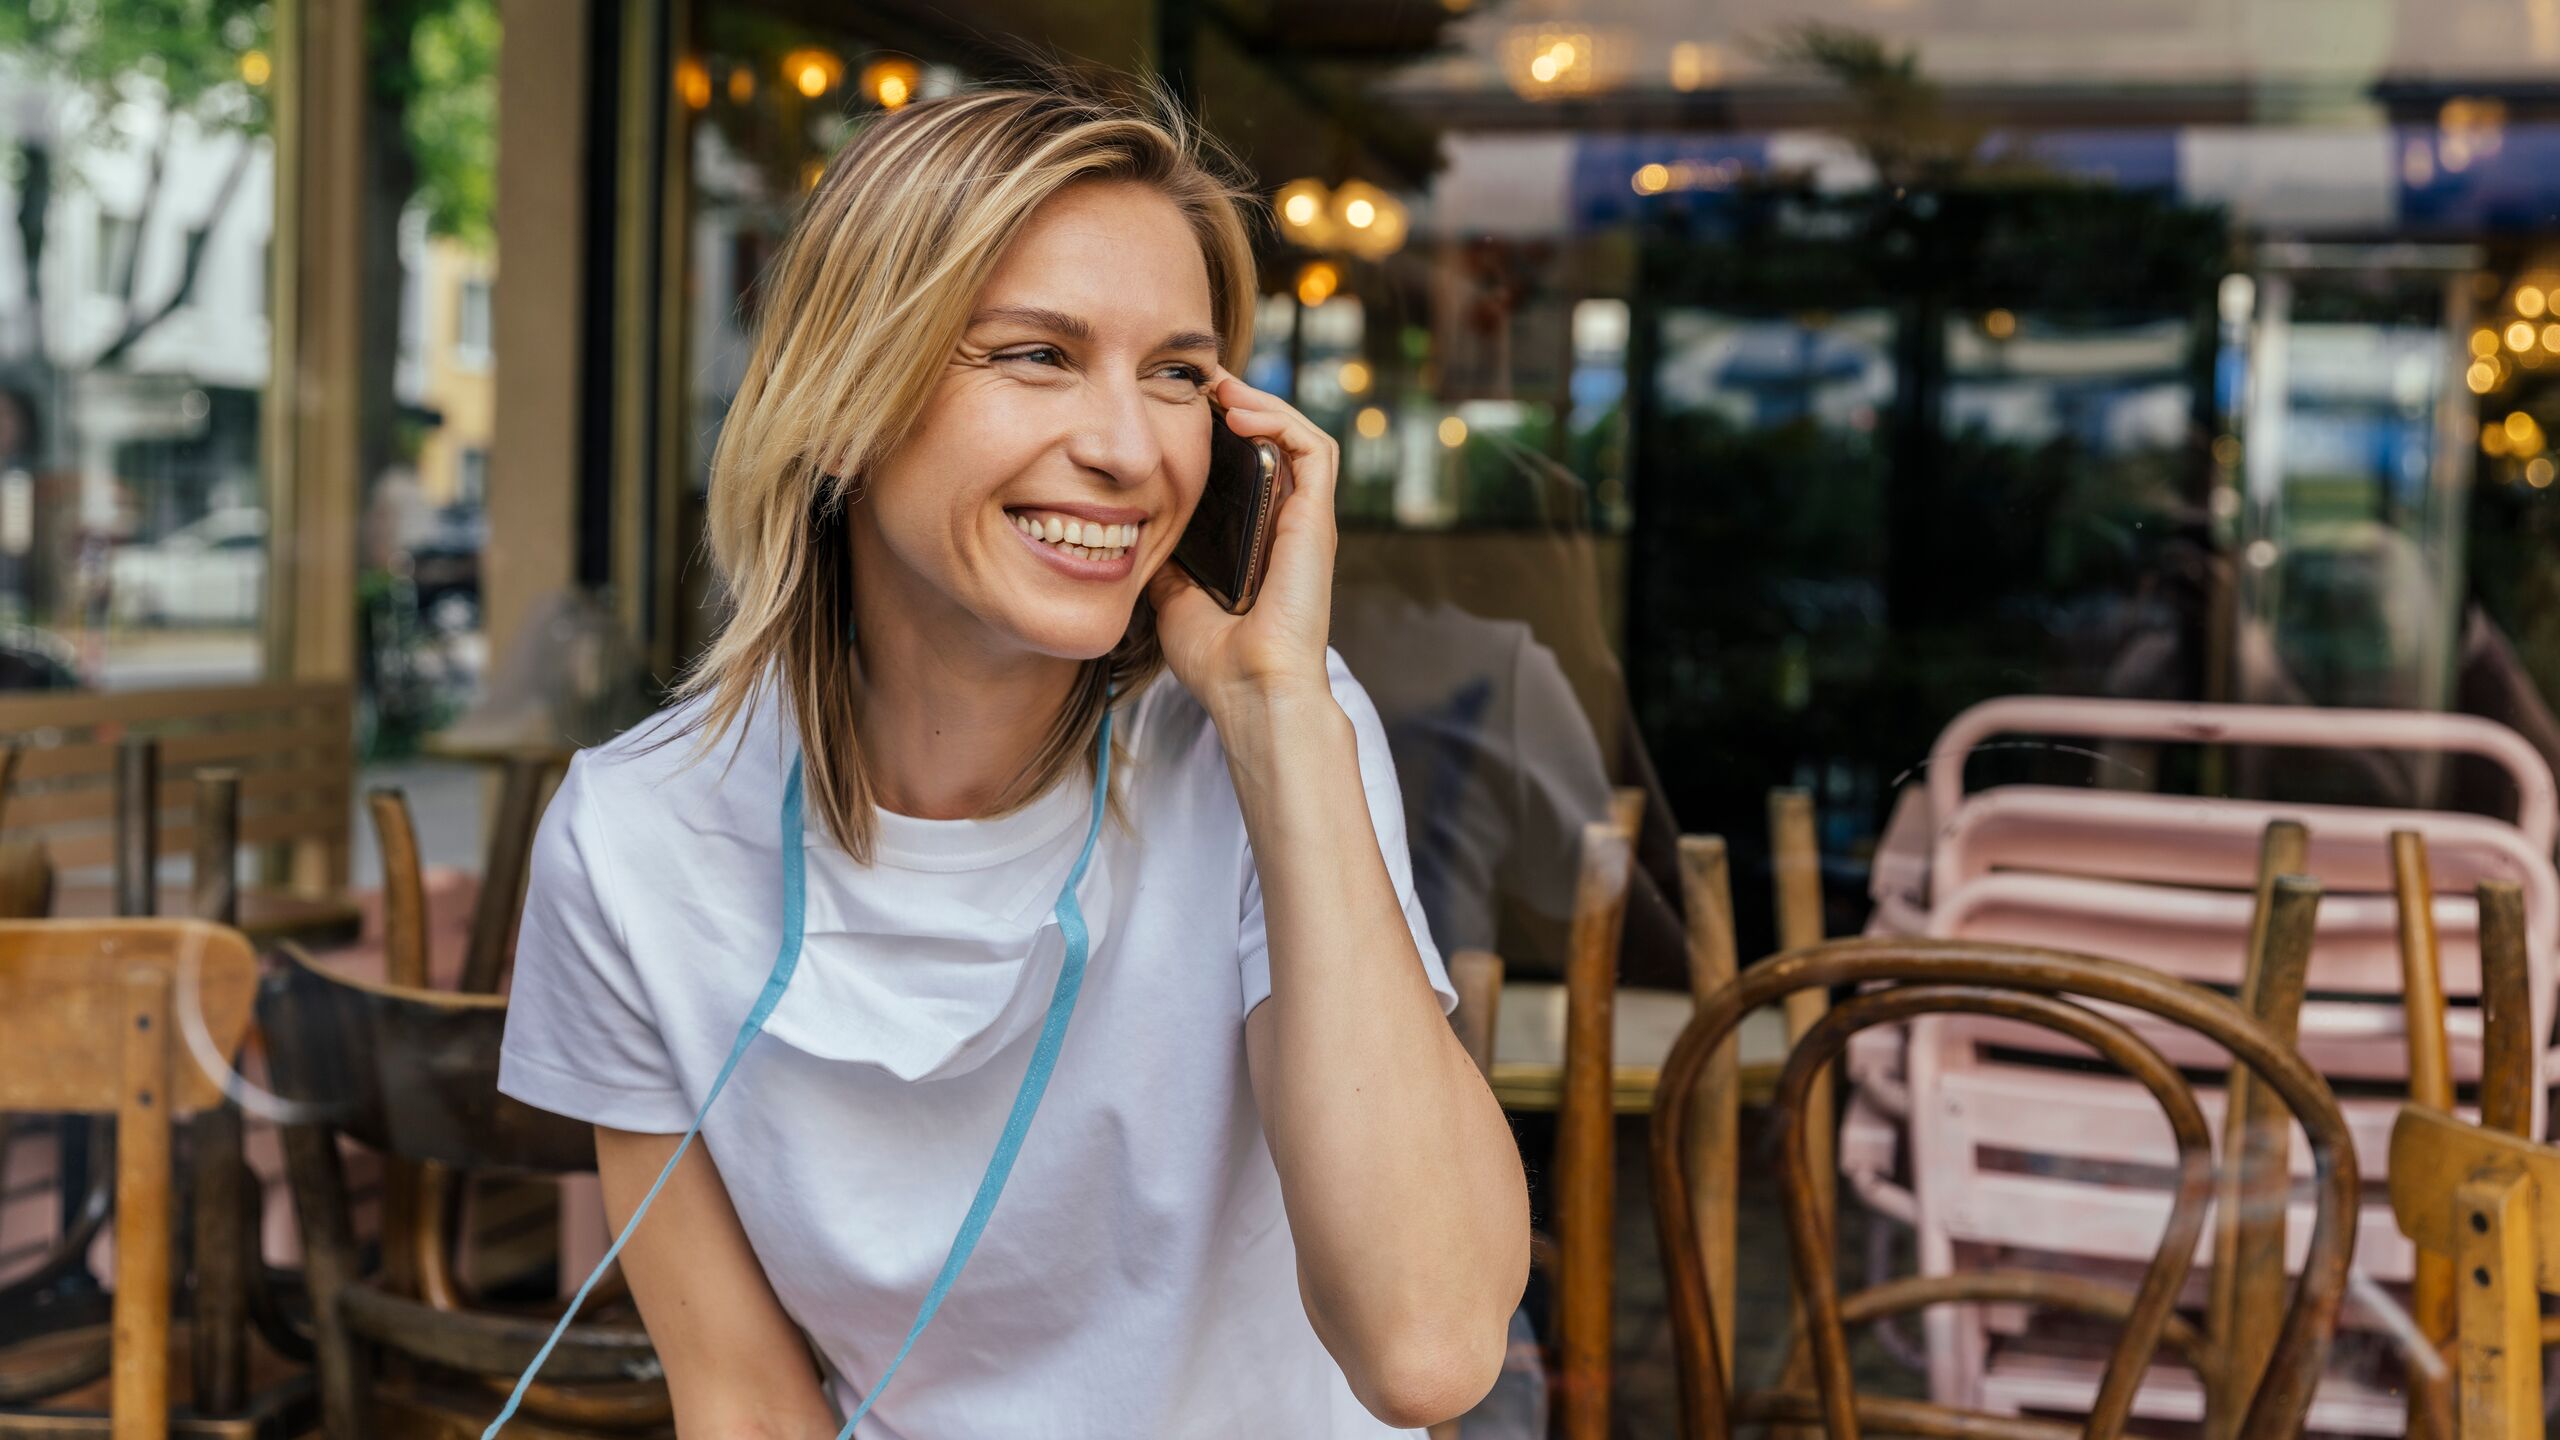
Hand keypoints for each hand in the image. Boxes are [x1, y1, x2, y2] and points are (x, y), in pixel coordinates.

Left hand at [1147, 363, 1338, 717]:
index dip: (1223, 430)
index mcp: (1260, 539)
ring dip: (1262, 403)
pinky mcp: (1317, 520)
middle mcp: (1288, 524)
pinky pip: (1313, 450)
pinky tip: (1239, 414)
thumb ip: (1163, 560)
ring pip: (1299, 435)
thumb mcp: (1172, 596)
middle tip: (1199, 381)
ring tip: (1221, 388)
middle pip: (1276, 442)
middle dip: (1240, 403)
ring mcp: (1307, 520)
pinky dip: (1280, 421)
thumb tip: (1129, 533)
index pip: (1251, 466)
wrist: (1250, 691)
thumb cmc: (1218, 660)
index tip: (1182, 406)